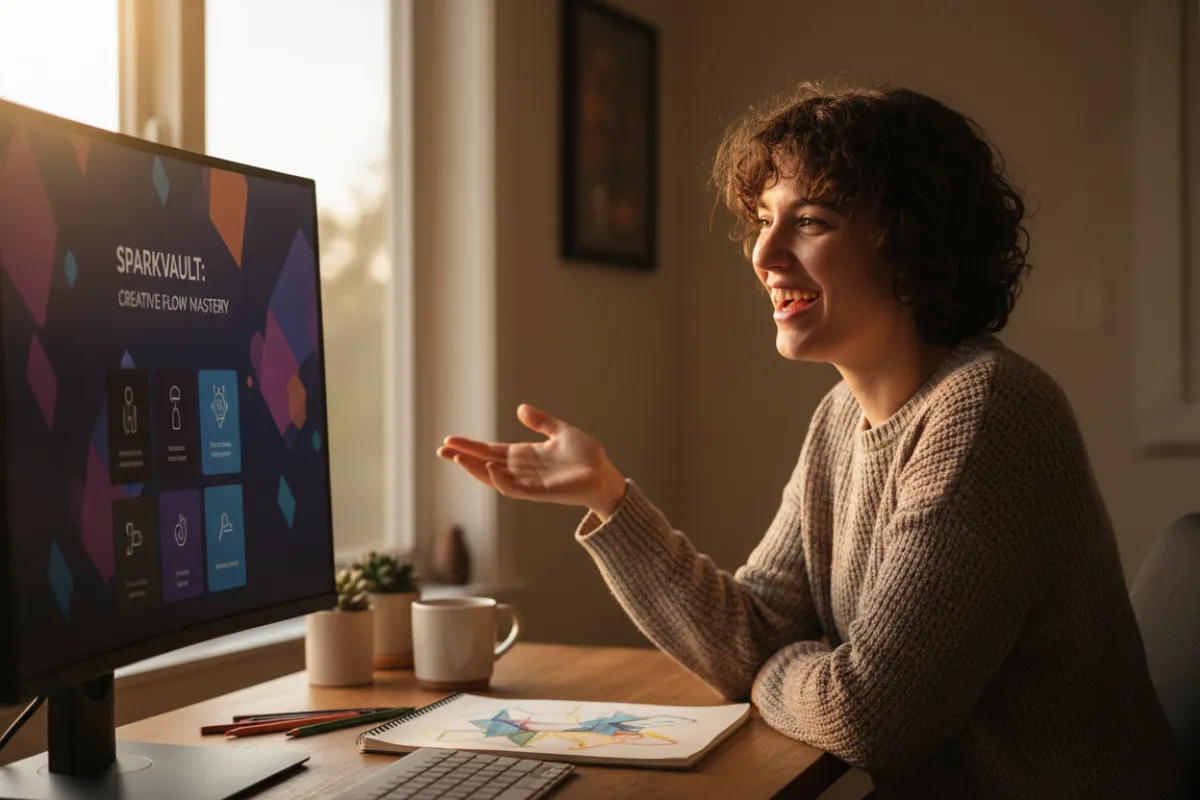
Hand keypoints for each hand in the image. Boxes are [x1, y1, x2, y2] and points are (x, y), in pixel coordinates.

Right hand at [436, 404, 626, 519]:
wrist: (604, 475)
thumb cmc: (586, 455)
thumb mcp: (560, 432)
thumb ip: (541, 421)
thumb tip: (520, 408)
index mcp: (524, 456)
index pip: (490, 451)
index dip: (470, 446)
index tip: (449, 440)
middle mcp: (522, 470)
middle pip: (485, 464)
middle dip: (463, 458)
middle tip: (441, 450)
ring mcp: (529, 483)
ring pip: (494, 477)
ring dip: (475, 468)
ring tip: (456, 458)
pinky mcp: (540, 492)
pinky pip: (514, 488)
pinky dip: (500, 479)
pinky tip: (488, 467)